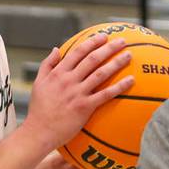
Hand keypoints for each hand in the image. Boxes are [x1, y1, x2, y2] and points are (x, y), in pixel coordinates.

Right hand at [22, 34, 134, 150]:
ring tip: (129, 55)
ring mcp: (77, 93)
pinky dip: (119, 86)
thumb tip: (56, 48)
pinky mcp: (85, 107)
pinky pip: (105, 94)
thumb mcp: (38, 83)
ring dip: (116, 63)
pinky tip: (131, 81)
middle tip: (122, 41)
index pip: (77, 52)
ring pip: (101, 74)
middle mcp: (68, 80)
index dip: (92, 42)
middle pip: (92, 59)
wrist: (38, 133)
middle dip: (109, 48)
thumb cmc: (39, 109)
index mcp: (58, 73)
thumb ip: (47, 64)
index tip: (104, 36)